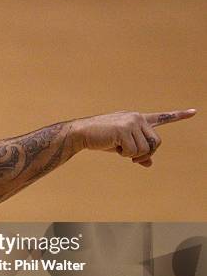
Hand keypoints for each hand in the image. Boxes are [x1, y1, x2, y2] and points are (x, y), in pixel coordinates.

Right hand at [71, 109, 196, 166]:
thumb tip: (149, 164)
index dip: (178, 116)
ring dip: (132, 155)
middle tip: (129, 155)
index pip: (162, 117)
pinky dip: (125, 155)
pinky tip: (114, 146)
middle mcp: (137, 118)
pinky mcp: (124, 130)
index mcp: (138, 119)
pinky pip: (134, 151)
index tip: (194, 112)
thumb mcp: (121, 146)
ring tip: (118, 148)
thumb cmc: (101, 139)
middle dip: (145, 153)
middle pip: (156, 142)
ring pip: (146, 149)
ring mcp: (132, 122)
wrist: (81, 133)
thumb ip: (137, 152)